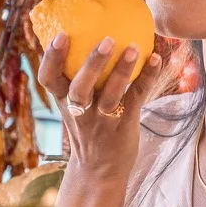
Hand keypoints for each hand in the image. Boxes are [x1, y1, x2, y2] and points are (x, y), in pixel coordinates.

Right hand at [37, 33, 161, 179]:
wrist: (99, 171)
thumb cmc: (88, 128)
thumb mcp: (73, 106)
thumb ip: (75, 79)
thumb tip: (85, 35)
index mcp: (63, 102)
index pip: (48, 79)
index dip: (52, 58)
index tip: (60, 35)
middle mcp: (80, 111)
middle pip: (79, 88)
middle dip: (91, 64)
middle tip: (105, 39)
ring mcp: (102, 120)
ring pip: (109, 96)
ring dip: (121, 71)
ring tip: (133, 47)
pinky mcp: (124, 124)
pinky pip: (135, 98)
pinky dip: (147, 78)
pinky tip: (156, 59)